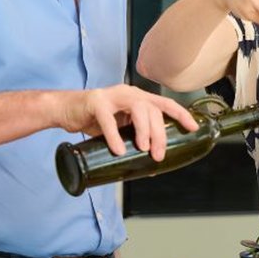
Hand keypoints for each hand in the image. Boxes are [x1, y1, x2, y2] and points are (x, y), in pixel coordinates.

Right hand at [59, 85, 198, 160]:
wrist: (65, 110)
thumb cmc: (95, 120)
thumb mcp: (120, 127)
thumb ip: (134, 138)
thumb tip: (151, 164)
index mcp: (138, 97)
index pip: (165, 103)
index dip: (181, 114)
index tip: (193, 127)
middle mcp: (128, 93)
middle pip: (152, 110)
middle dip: (159, 133)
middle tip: (158, 155)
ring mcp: (112, 96)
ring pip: (137, 108)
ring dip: (143, 130)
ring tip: (143, 149)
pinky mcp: (95, 103)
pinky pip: (108, 120)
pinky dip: (114, 136)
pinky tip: (118, 151)